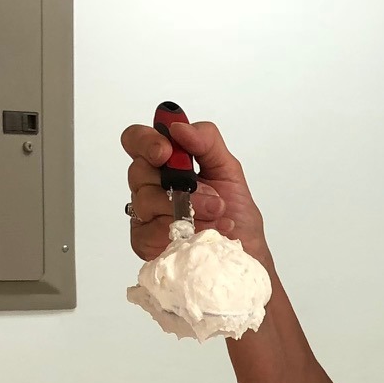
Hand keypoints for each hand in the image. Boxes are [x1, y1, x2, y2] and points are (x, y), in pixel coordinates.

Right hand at [120, 119, 271, 265]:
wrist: (245, 255)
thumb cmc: (235, 216)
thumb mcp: (229, 170)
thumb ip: (207, 141)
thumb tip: (179, 127)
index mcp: (167, 164)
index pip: (138, 141)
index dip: (146, 141)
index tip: (167, 151)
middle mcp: (152, 186)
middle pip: (137, 170)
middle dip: (178, 182)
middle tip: (209, 195)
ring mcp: (146, 215)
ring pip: (145, 200)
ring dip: (187, 207)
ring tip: (216, 214)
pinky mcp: (145, 242)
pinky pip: (149, 230)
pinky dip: (181, 231)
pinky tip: (203, 234)